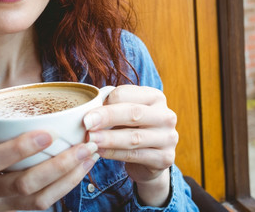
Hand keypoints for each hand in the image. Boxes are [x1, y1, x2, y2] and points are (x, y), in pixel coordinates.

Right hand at [0, 131, 98, 211]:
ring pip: (39, 198)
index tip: (48, 134)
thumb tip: (32, 101)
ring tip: (90, 155)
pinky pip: (41, 204)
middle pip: (24, 183)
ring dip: (69, 177)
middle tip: (86, 145)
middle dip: (60, 165)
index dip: (20, 148)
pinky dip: (64, 187)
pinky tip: (80, 170)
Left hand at [84, 85, 178, 206]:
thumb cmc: (133, 129)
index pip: (127, 94)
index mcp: (155, 97)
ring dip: (109, 138)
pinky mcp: (165, 158)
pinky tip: (100, 152)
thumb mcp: (126, 113)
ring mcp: (168, 137)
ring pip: (134, 137)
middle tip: (87, 123)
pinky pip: (135, 155)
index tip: (87, 111)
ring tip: (90, 139)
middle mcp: (166, 115)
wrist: (152, 159)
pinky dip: (115, 154)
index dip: (106, 101)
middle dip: (107, 117)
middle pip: (133, 113)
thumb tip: (86, 108)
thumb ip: (112, 108)